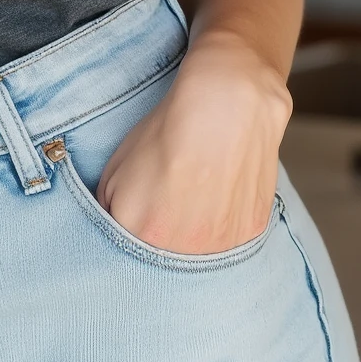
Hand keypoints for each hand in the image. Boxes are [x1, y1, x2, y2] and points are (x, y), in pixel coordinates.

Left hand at [95, 30, 291, 253]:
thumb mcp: (116, 166)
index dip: (134, 229)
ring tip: (197, 197)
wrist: (225, 103)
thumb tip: (114, 222)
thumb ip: (110, 206)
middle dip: (163, 236)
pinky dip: (224, 223)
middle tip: (170, 204)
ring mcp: (219, 244)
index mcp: (139, 231)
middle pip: (164, 258)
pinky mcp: (249, 233)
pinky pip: (230, 239)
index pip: (126, 251)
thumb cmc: (169, 128)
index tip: (140, 216)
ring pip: (200, 253)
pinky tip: (220, 194)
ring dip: (195, 234)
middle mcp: (180, 249)